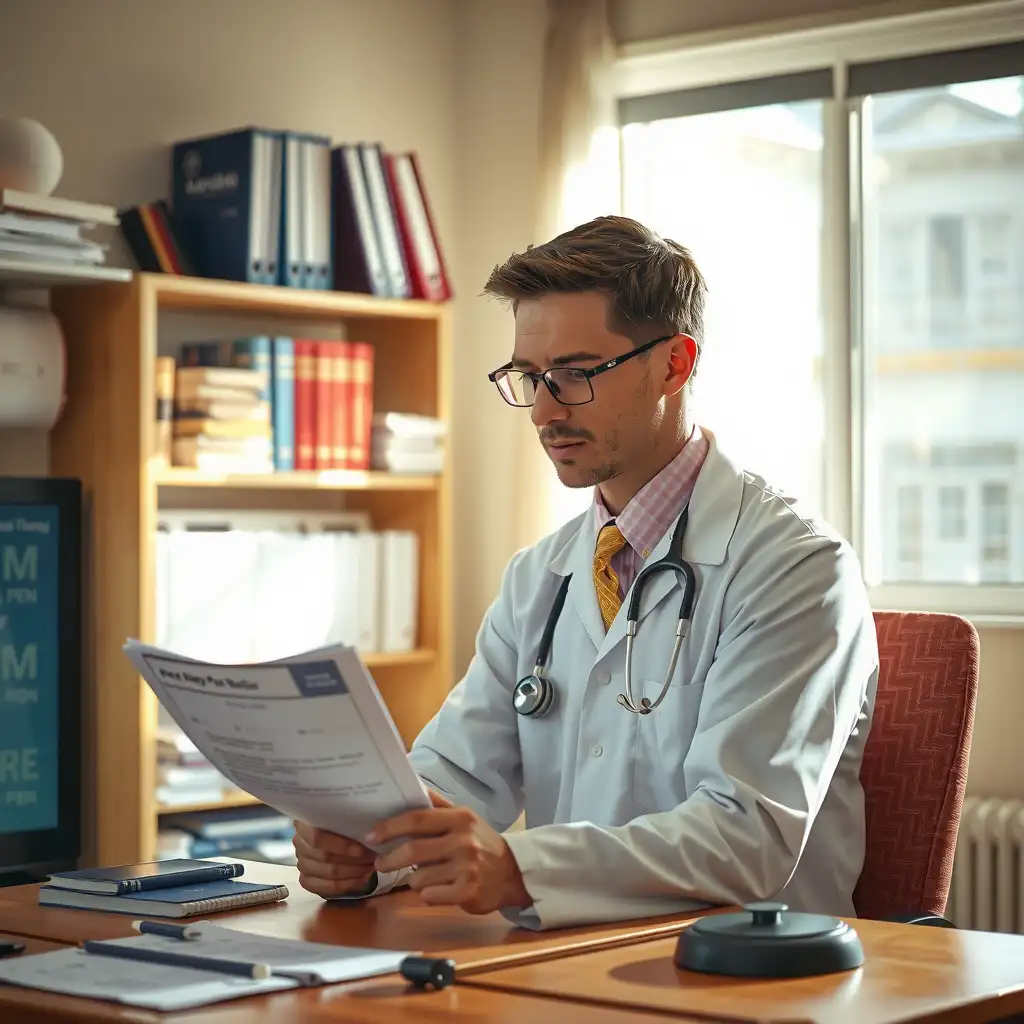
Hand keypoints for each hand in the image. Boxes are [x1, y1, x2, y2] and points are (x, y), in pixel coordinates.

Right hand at [292, 820, 377, 898]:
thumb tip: (369, 831)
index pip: (317, 836)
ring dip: (352, 872)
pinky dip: (345, 885)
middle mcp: (299, 841)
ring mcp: (301, 861)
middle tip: (372, 859)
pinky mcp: (306, 878)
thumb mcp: (349, 814)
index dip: (340, 845)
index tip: (361, 850)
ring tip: (370, 867)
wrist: (343, 835)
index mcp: (306, 821)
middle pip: (323, 856)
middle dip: (352, 860)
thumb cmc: (347, 822)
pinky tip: (361, 879)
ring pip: (326, 872)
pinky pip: (323, 888)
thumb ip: (352, 819)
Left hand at [367, 790, 531, 914]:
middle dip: (389, 858)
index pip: (417, 819)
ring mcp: (466, 868)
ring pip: (418, 877)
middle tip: (379, 862)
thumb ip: (437, 805)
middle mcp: (463, 841)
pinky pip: (430, 896)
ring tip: (423, 875)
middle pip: (412, 850)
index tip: (371, 834)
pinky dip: (428, 894)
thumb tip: (412, 785)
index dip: (390, 827)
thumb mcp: (464, 818)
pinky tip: (438, 888)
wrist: (513, 873)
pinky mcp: (468, 892)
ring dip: (414, 879)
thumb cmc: (481, 843)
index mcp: (460, 818)